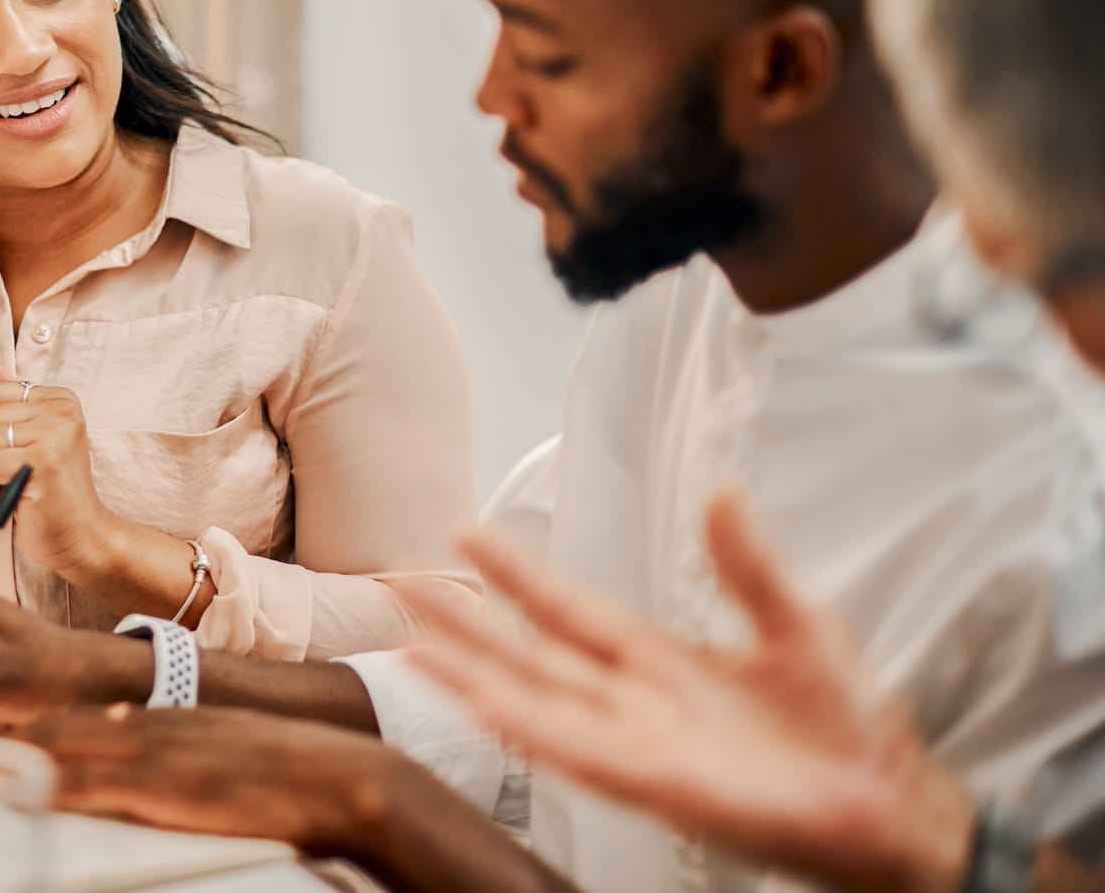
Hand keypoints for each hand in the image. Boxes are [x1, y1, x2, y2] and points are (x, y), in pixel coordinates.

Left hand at [0, 352, 114, 577]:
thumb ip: (8, 399)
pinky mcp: (43, 462)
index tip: (18, 453)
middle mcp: (62, 411)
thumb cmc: (52, 493)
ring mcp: (54, 435)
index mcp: (62, 399)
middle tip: (15, 476)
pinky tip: (14, 498)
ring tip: (16, 488)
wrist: (82, 536)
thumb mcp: (30, 439)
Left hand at [14, 706, 405, 857]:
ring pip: (60, 749)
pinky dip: (47, 785)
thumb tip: (117, 751)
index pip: (72, 722)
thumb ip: (163, 751)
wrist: (331, 775)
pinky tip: (14, 794)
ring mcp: (152, 754)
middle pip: (52, 730)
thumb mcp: (210, 754)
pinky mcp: (164, 783)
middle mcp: (145, 728)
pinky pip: (93, 783)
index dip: (22, 733)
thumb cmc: (278, 776)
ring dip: (4, 761)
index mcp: (155, 723)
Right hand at [404, 490, 974, 892]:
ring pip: (535, 704)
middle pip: (529, 656)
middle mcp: (635, 704)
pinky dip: (530, 729)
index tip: (468, 531)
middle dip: (463, 622)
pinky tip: (487, 706)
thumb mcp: (799, 620)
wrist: (892, 805)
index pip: (570, 609)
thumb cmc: (847, 727)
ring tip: (412, 647)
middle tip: (402, 584)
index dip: (519, 573)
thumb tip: (725, 490)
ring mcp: (640, 747)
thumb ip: (749, 563)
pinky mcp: (661, 786)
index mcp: (661, 661)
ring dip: (472, 676)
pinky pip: (580, 754)